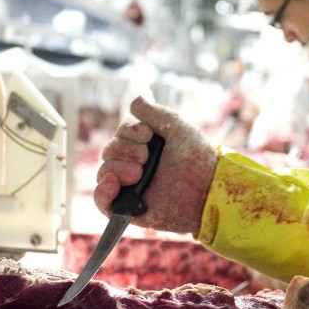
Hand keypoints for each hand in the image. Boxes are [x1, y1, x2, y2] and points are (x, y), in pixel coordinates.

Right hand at [94, 96, 216, 234]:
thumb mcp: (177, 127)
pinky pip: (102, 203)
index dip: (130, 132)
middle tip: (146, 157)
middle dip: (124, 150)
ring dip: (117, 168)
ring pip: (104, 173)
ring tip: (138, 174)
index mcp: (144, 146)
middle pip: (109, 152)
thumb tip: (134, 100)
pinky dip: (101, 193)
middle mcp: (134, 165)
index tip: (148, 136)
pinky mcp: (129, 209)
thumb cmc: (196, 158)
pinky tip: (113, 184)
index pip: (121, 134)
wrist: (207, 189)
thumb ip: (155, 112)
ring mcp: (130, 187)